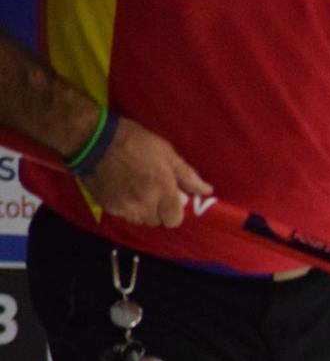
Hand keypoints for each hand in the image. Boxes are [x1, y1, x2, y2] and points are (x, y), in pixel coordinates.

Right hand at [85, 119, 211, 226]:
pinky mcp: (107, 207)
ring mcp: (125, 207)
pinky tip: (120, 190)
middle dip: (156, 210)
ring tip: (135, 190)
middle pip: (157, 221)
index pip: (174, 220)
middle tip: (150, 191)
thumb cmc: (133, 141)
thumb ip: (188, 175)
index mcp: (163, 191)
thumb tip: (207, 191)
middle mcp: (145, 204)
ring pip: (139, 220)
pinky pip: (122, 215)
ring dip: (140, 210)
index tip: (168, 199)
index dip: (173, 211)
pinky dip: (124, 207)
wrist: (92, 139)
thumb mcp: (166, 152)